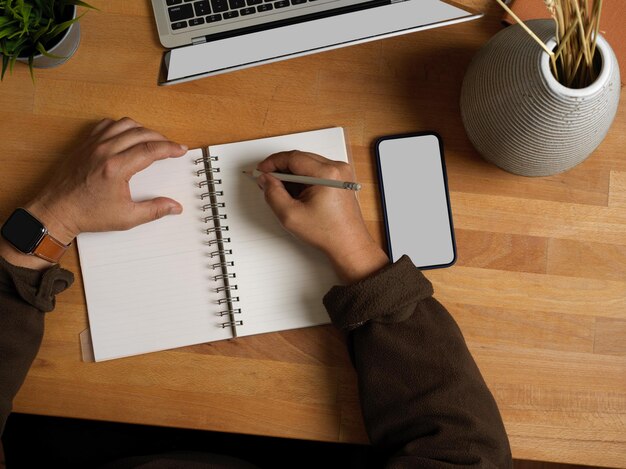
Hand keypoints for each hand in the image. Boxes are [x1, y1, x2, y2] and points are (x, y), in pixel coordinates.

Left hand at [1, 118, 186, 268]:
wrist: (57, 211)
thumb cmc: (87, 214)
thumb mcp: (126, 217)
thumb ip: (154, 210)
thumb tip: (174, 207)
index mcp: (116, 168)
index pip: (150, 150)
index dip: (169, 148)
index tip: (180, 149)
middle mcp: (104, 151)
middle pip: (141, 133)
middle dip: (160, 138)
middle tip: (170, 147)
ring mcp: (92, 145)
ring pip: (124, 124)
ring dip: (142, 129)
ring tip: (152, 139)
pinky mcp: (84, 144)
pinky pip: (106, 125)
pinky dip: (121, 126)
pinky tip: (127, 135)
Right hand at [257, 151, 388, 282]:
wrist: (349, 244)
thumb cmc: (328, 233)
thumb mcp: (291, 215)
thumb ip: (273, 194)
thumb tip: (266, 179)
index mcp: (327, 174)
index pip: (293, 157)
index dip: (273, 162)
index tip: (262, 170)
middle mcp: (337, 169)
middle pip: (301, 158)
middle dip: (282, 168)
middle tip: (268, 181)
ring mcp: (341, 173)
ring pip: (308, 164)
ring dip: (292, 174)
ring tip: (283, 191)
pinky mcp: (341, 179)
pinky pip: (317, 171)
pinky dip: (303, 178)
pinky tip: (297, 193)